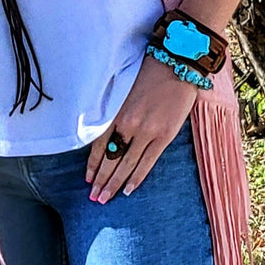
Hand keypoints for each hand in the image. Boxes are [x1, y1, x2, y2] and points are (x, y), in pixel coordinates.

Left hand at [85, 53, 198, 203]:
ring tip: (105, 199)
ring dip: (114, 184)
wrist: (176, 64)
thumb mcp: (124, 89)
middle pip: (111, 159)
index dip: (93, 164)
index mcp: (117, 112)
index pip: (99, 145)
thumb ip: (115, 112)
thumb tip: (105, 134)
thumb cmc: (148, 72)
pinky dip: (136, 178)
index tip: (88, 179)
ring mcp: (147, 132)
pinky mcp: (164, 136)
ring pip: (126, 165)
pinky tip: (127, 190)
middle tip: (94, 197)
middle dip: (101, 180)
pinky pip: (147, 163)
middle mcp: (129, 124)